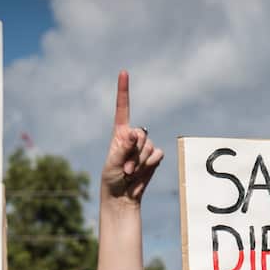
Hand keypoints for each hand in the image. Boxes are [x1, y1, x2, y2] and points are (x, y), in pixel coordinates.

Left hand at [101, 71, 163, 204]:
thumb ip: (123, 148)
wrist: (123, 197)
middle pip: (141, 134)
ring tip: (131, 173)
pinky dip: (150, 165)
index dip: (124, 90)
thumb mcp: (112, 164)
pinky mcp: (154, 158)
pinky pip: (158, 155)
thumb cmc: (112, 179)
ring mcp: (144, 148)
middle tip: (126, 168)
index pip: (123, 108)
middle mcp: (133, 137)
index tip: (124, 72)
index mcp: (119, 134)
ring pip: (149, 147)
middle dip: (134, 152)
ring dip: (141, 162)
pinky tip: (142, 173)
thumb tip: (134, 132)